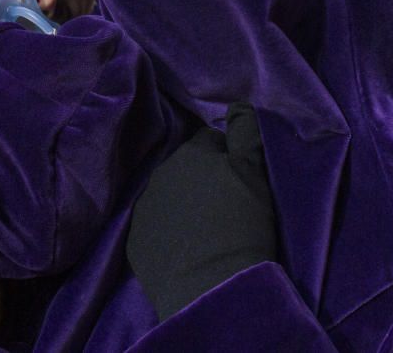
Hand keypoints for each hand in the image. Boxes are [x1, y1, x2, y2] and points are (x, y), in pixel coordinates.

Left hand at [127, 103, 276, 320]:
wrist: (212, 287)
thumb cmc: (242, 227)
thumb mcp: (256, 174)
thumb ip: (247, 133)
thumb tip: (239, 105)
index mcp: (192, 153)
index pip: (211, 140)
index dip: (230, 157)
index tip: (242, 180)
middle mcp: (161, 173)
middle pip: (188, 166)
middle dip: (204, 177)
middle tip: (226, 205)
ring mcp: (145, 207)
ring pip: (169, 194)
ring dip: (185, 203)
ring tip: (206, 229)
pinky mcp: (136, 240)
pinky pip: (156, 226)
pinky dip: (169, 232)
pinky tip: (186, 249)